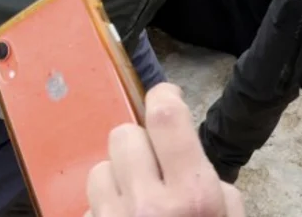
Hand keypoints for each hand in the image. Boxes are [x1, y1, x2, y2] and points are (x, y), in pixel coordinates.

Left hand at [87, 84, 244, 216]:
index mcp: (192, 195)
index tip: (167, 96)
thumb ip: (213, 183)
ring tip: (134, 201)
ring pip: (100, 170)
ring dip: (117, 179)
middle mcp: (148, 205)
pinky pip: (88, 206)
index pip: (166, 118)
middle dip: (139, 144)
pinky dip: (104, 211)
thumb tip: (187, 156)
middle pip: (124, 136)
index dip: (164, 96)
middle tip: (153, 167)